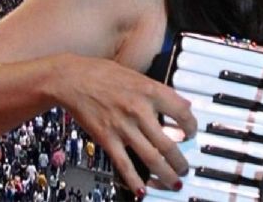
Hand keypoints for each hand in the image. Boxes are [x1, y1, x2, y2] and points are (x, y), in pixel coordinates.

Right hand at [52, 54, 196, 195]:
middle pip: (169, 144)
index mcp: (149, 91)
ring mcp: (123, 127)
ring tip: (174, 182)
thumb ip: (159, 91)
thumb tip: (183, 104)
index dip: (192, 127)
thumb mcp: (136, 75)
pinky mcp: (106, 139)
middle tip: (184, 168)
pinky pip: (124, 165)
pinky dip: (135, 181)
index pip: (183, 113)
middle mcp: (139, 110)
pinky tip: (142, 190)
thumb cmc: (101, 73)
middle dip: (181, 162)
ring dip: (166, 175)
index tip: (191, 134)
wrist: (71, 78)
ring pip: (152, 158)